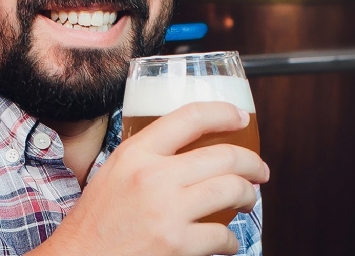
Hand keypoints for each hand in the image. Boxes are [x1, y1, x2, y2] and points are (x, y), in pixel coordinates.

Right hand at [32, 101, 269, 255]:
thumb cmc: (95, 221)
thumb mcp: (113, 172)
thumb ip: (146, 156)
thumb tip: (186, 148)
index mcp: (136, 153)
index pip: (190, 117)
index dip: (223, 112)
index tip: (240, 118)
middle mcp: (153, 176)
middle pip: (223, 156)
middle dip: (252, 163)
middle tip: (259, 170)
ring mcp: (168, 211)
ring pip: (231, 190)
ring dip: (249, 196)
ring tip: (248, 200)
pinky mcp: (177, 244)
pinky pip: (223, 236)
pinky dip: (232, 240)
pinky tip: (227, 241)